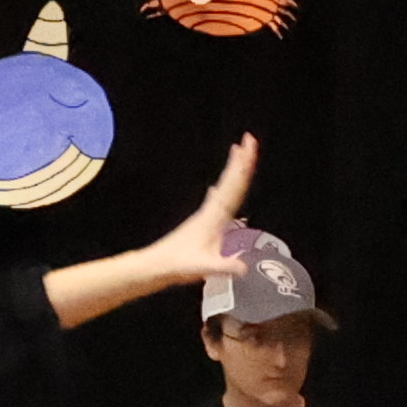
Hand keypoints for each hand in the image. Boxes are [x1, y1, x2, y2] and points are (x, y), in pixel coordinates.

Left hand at [124, 136, 261, 296]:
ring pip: (224, 187)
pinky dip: (220, 190)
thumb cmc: (178, 265)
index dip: (244, 167)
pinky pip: (217, 200)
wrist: (156, 266)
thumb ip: (224, 266)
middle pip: (230, 181)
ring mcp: (205, 215)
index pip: (233, 187)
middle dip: (241, 160)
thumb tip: (244, 267)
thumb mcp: (204, 267)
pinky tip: (216, 188)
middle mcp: (210, 211)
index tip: (250, 147)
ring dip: (232, 170)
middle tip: (249, 139)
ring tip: (238, 153)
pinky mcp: (201, 222)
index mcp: (214, 217)